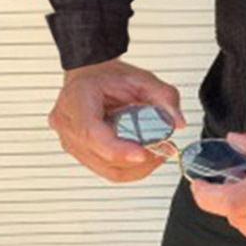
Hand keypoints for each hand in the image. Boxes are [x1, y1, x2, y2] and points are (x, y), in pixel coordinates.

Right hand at [47, 57, 186, 182]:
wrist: (91, 77)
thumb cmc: (107, 77)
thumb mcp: (140, 79)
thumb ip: (164, 96)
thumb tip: (177, 122)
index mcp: (77, 101)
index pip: (91, 133)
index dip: (117, 149)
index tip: (142, 153)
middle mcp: (68, 125)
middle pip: (100, 156)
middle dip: (135, 160)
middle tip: (161, 151)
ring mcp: (71, 142)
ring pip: (104, 168)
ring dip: (134, 168)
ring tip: (157, 154)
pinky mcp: (80, 153)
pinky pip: (104, 169)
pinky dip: (128, 168)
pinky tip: (145, 158)